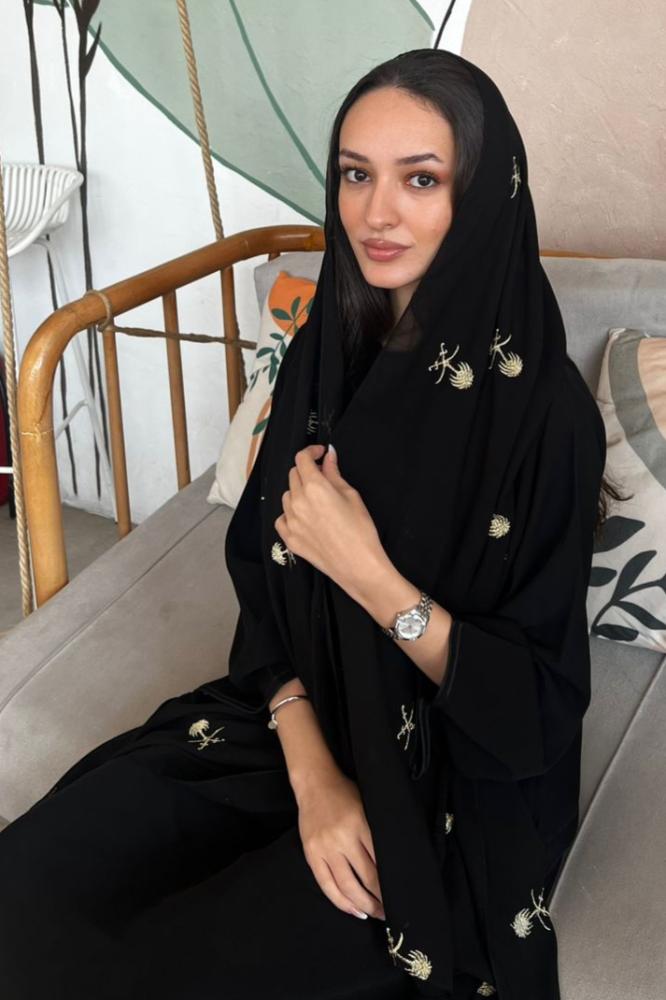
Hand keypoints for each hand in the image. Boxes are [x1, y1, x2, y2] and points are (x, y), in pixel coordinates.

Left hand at [274, 444, 384, 591]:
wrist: (358, 566)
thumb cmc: (361, 530)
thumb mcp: (351, 496)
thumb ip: (334, 474)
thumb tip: (328, 456)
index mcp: (314, 487)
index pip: (302, 459)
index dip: (311, 451)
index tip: (319, 453)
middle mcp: (297, 502)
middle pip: (294, 475)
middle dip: (306, 472)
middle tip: (322, 477)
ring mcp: (290, 521)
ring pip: (287, 496)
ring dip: (298, 492)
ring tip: (316, 502)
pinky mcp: (289, 538)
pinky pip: (282, 518)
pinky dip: (290, 514)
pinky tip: (304, 518)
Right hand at [297, 766, 385, 921]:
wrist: (314, 783)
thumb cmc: (345, 792)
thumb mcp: (368, 806)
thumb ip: (377, 832)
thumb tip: (396, 860)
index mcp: (361, 824)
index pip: (381, 862)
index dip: (391, 883)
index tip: (401, 896)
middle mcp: (343, 838)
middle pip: (367, 878)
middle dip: (381, 899)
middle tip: (391, 911)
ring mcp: (325, 848)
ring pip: (347, 886)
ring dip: (363, 905)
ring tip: (375, 914)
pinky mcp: (311, 854)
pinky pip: (326, 884)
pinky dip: (340, 901)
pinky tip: (353, 910)